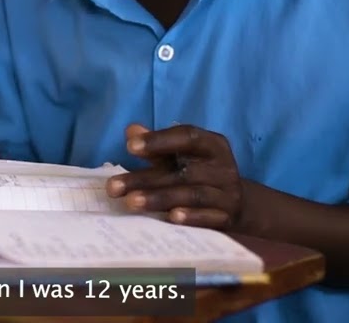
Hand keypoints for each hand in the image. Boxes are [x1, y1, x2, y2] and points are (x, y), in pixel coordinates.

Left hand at [106, 123, 247, 229]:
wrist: (234, 205)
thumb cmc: (198, 173)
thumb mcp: (180, 156)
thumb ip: (156, 145)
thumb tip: (132, 130)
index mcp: (213, 145)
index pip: (187, 137)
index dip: (159, 140)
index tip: (129, 146)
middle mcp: (224, 168)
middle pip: (182, 172)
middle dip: (145, 179)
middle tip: (113, 186)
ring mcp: (228, 195)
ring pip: (192, 195)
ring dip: (160, 199)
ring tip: (131, 202)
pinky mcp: (228, 219)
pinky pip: (209, 218)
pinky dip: (191, 218)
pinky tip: (170, 218)